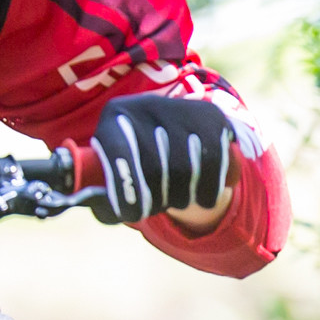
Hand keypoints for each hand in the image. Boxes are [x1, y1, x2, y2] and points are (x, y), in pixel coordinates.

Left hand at [92, 92, 236, 226]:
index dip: (125, 187)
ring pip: (185, 169)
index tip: (133, 215)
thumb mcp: (113, 172)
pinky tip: (203, 198)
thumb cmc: (135, 161)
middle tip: (154, 209)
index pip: (118, 151)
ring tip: (176, 201)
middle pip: (154, 166)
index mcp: (115, 116)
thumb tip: (114, 213)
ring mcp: (182, 108)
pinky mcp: (212, 116)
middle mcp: (148, 104)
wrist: (173, 129)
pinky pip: (214, 164)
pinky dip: (209, 191)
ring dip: (181, 199)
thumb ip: (104, 199)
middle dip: (156, 200)